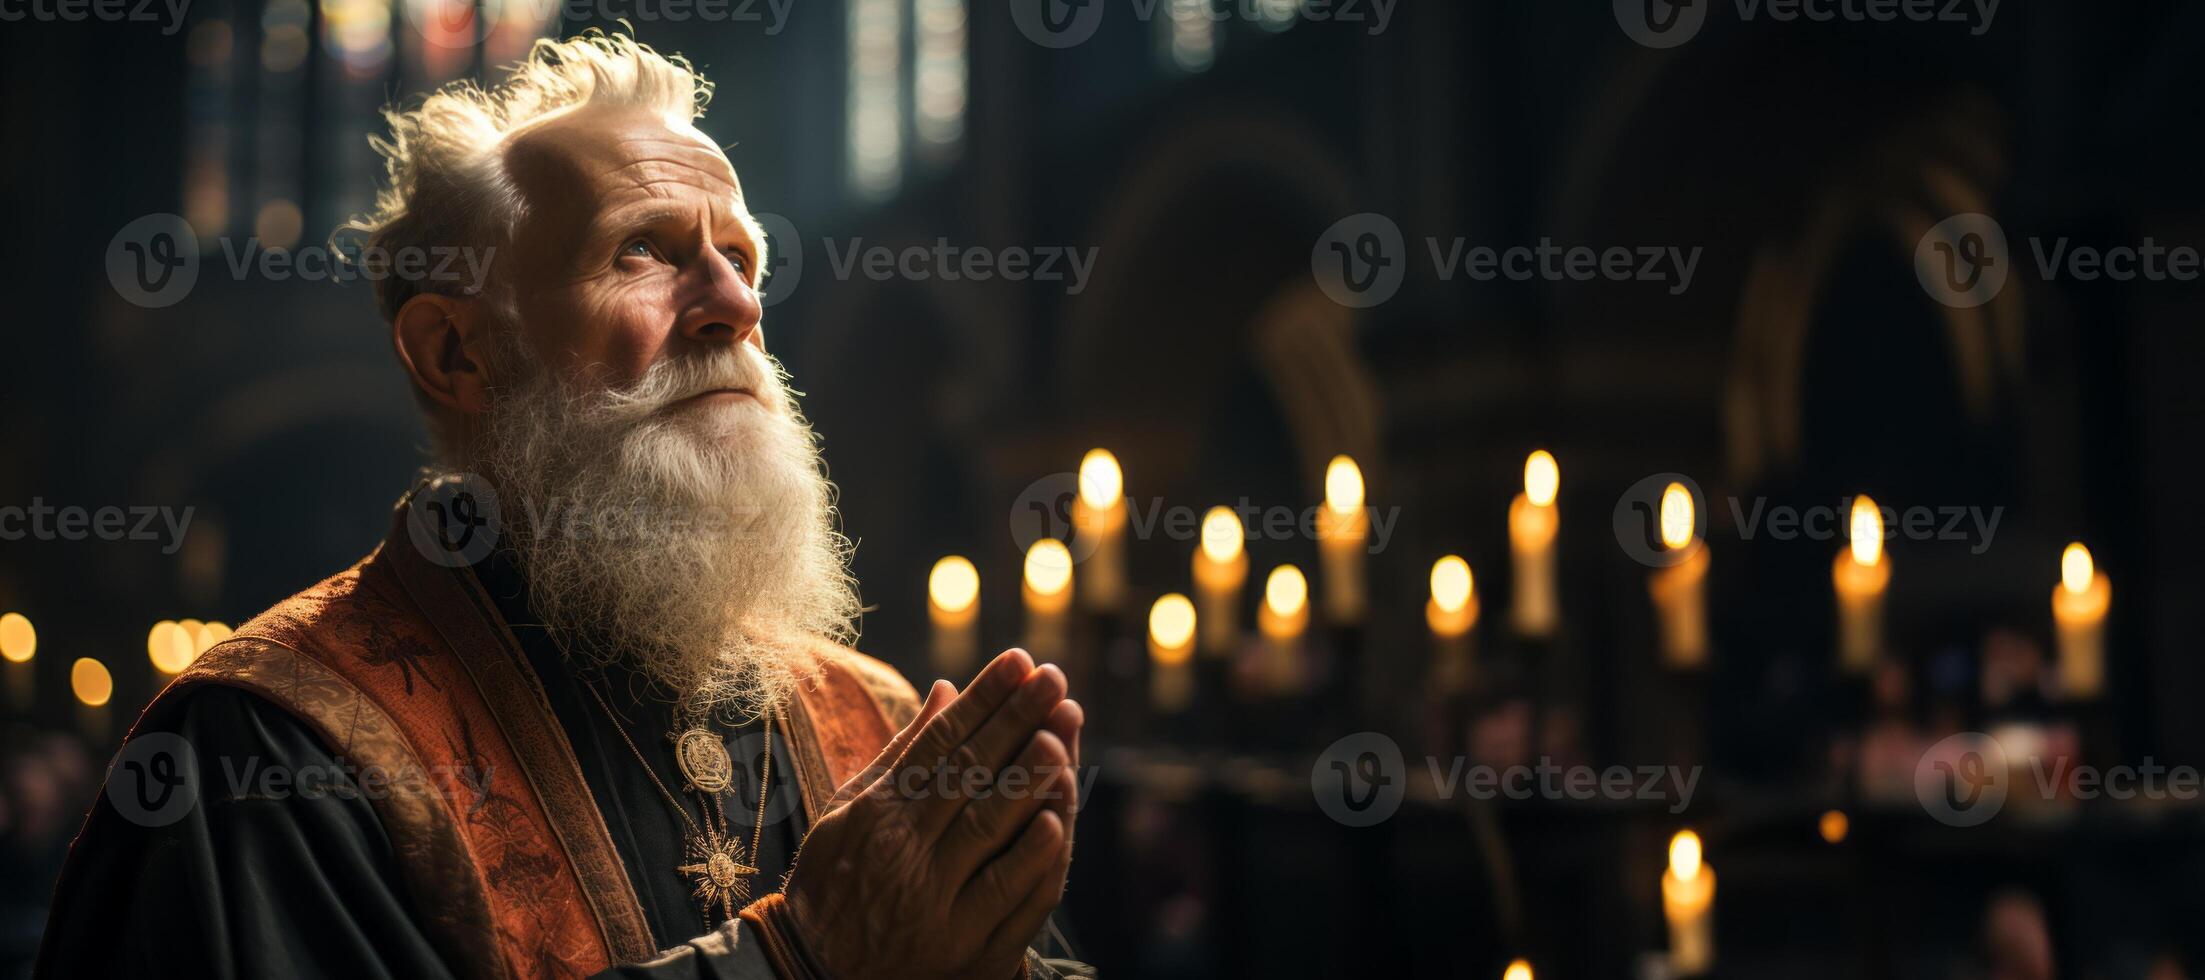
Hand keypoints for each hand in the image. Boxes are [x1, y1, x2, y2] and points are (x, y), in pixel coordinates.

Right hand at [781, 649, 1082, 978]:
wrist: (817, 978)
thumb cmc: (835, 883)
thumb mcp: (848, 812)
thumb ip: (903, 753)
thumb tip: (947, 690)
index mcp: (876, 816)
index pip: (940, 744)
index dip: (982, 700)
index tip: (1018, 662)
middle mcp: (906, 856)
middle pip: (972, 775)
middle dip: (1017, 721)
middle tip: (1054, 679)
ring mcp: (939, 906)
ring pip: (994, 831)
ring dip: (1033, 778)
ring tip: (1062, 731)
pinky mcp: (969, 951)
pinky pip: (1012, 898)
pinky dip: (1037, 857)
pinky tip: (1056, 816)